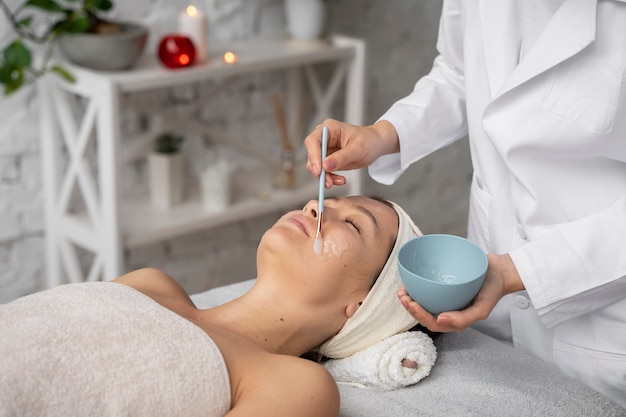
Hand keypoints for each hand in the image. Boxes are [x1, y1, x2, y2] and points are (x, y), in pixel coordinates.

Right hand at [303, 119, 399, 188]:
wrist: (376, 145)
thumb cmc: (369, 141)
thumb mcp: (358, 150)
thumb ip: (341, 157)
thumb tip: (326, 166)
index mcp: (330, 128)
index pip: (313, 141)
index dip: (313, 156)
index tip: (319, 170)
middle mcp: (324, 138)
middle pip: (312, 155)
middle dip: (319, 170)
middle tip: (328, 182)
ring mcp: (325, 149)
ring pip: (316, 166)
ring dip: (325, 177)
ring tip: (339, 181)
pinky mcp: (328, 160)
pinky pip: (323, 171)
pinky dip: (329, 178)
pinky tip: (340, 180)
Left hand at [397, 253, 523, 332]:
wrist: (501, 270)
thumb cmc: (493, 291)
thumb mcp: (482, 309)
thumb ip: (463, 319)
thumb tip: (439, 321)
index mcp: (455, 320)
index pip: (432, 323)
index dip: (418, 315)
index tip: (410, 303)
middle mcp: (449, 309)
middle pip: (424, 313)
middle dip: (410, 307)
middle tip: (402, 295)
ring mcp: (446, 298)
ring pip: (424, 301)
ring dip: (411, 298)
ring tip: (402, 289)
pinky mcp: (445, 285)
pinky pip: (429, 288)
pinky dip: (418, 285)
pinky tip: (412, 279)